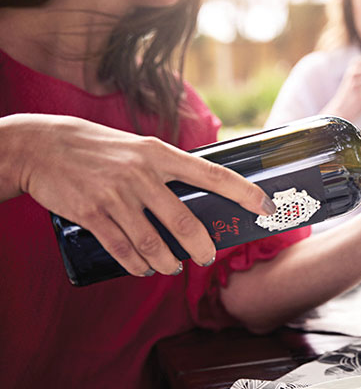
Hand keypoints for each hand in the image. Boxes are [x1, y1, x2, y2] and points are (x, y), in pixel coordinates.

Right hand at [8, 114, 274, 276]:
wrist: (41, 146)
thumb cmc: (98, 147)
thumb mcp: (138, 146)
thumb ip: (167, 167)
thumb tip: (199, 190)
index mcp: (159, 153)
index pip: (212, 174)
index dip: (243, 192)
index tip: (265, 206)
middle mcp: (141, 175)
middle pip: (183, 221)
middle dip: (200, 246)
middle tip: (206, 257)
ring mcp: (115, 196)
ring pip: (152, 243)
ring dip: (167, 263)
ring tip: (172, 268)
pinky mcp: (91, 214)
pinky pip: (121, 249)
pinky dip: (136, 265)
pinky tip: (143, 270)